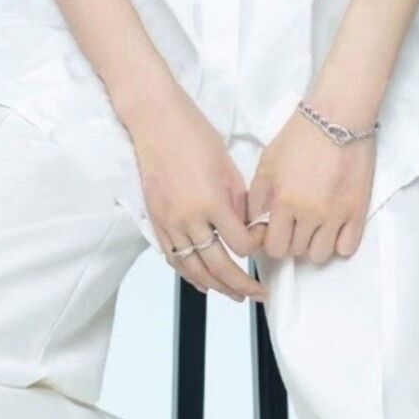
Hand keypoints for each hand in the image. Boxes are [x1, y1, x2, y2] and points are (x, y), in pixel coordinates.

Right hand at [125, 79, 267, 303]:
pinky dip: (188, 275)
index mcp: (213, 202)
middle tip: (258, 293)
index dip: (256, 248)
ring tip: (234, 295)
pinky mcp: (156, 221)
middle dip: (242, 285)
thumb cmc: (194, 135)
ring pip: (194, 270)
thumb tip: (248, 227)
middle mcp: (190, 218)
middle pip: (219, 266)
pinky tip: (202, 283)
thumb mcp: (227, 166)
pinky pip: (173, 259)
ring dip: (216, 287)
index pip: (241, 244)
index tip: (263, 243)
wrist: (156, 122)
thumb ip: (238, 202)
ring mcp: (170, 223)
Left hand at [246, 105, 376, 263]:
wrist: (337, 118)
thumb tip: (254, 222)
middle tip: (295, 222)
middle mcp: (309, 214)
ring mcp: (336, 215)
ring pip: (320, 254)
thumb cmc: (299, 136)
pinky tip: (333, 226)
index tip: (276, 231)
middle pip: (297, 252)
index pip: (274, 248)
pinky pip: (347, 248)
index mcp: (284, 201)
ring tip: (314, 224)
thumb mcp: (267, 161)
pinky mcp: (358, 210)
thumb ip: (257, 195)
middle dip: (292, 240)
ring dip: (314, 243)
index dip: (273, 242)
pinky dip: (339, 242)